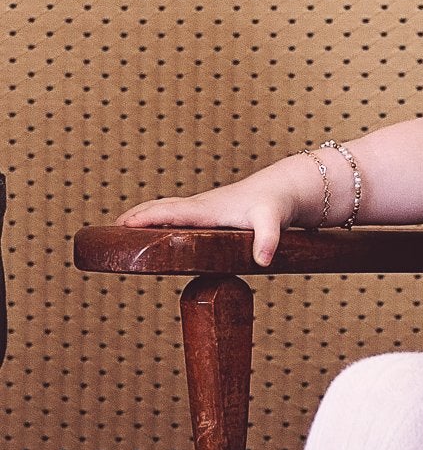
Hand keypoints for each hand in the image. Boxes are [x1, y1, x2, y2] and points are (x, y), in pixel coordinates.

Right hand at [115, 158, 316, 266]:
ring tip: (123, 229)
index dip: (147, 218)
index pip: (170, 213)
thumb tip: (262, 260)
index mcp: (208, 209)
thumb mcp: (273, 222)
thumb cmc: (276, 205)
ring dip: (145, 215)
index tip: (124, 226)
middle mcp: (201, 206)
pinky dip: (160, 217)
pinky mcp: (209, 212)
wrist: (284, 189)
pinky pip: (177, 213)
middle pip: (162, 208)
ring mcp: (204, 208)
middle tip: (111, 231)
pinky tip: (156, 229)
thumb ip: (268, 240)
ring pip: (168, 209)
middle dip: (137, 216)